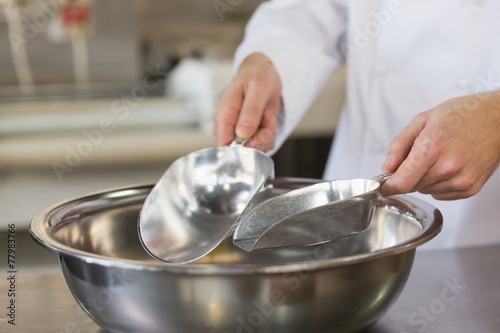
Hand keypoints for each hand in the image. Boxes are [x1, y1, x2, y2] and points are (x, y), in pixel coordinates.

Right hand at [213, 53, 281, 150]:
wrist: (263, 73)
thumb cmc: (257, 76)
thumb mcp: (258, 88)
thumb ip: (250, 111)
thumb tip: (241, 134)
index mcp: (224, 116)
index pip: (224, 146)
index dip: (241, 149)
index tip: (256, 138)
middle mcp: (229, 128)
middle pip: (243, 151)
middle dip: (261, 139)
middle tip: (266, 118)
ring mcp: (240, 133)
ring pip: (256, 149)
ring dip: (268, 134)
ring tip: (266, 113)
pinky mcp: (251, 135)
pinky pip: (264, 144)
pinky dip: (271, 132)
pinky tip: (267, 117)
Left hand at [381, 93, 499, 199]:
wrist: (497, 119)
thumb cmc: (462, 115)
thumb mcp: (423, 120)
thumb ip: (400, 145)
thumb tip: (387, 167)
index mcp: (433, 146)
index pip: (403, 181)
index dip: (389, 186)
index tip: (383, 185)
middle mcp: (449, 166)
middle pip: (413, 186)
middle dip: (408, 175)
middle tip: (419, 156)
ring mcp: (462, 179)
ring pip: (426, 191)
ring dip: (424, 179)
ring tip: (438, 157)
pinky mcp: (470, 188)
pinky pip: (441, 194)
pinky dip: (438, 184)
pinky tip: (448, 166)